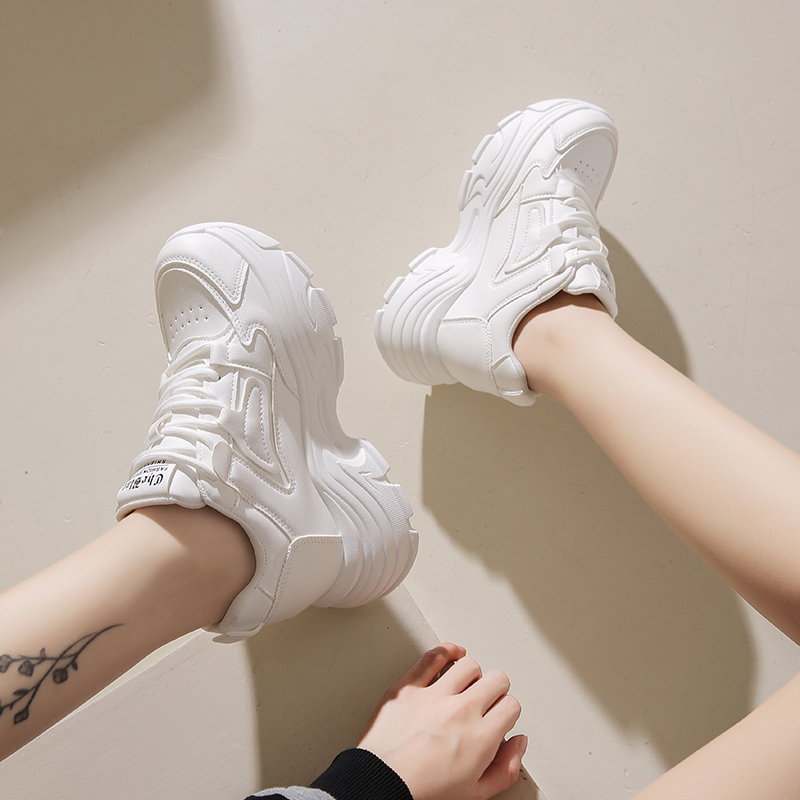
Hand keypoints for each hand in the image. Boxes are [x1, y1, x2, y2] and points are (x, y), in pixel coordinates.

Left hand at [357, 643, 526, 799]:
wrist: (380, 787)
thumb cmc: (422, 794)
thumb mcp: (475, 794)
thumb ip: (505, 769)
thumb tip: (518, 745)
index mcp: (481, 738)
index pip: (511, 705)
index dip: (507, 711)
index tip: (499, 716)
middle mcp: (461, 711)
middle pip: (496, 680)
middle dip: (496, 689)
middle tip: (488, 698)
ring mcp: (434, 695)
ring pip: (468, 665)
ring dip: (472, 674)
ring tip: (467, 684)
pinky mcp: (409, 686)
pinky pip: (433, 656)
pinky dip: (446, 651)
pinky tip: (452, 654)